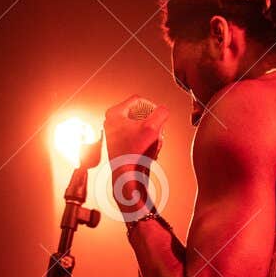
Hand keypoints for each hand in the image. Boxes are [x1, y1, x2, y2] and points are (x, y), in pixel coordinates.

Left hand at [103, 97, 171, 217]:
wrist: (126, 177)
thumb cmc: (133, 154)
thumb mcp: (152, 128)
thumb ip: (161, 113)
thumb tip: (164, 110)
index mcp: (114, 113)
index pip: (139, 100)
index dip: (151, 107)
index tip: (157, 118)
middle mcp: (111, 122)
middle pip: (141, 114)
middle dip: (152, 124)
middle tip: (155, 133)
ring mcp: (115, 133)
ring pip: (141, 126)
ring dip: (151, 135)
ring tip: (152, 145)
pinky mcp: (120, 144)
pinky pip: (138, 137)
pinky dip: (146, 143)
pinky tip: (149, 152)